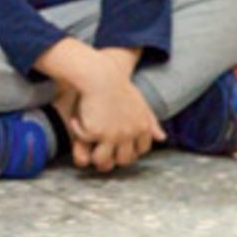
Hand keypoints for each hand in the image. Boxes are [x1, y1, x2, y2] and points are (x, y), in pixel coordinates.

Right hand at [68, 56, 164, 171]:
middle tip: (99, 151)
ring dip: (93, 156)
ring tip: (84, 150)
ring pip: (102, 160)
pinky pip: (82, 139)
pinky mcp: (94, 132)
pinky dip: (77, 130)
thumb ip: (151, 121)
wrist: (101, 76)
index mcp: (142, 128)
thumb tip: (162, 138)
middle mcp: (129, 135)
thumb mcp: (140, 103)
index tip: (118, 147)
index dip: (129, 151)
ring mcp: (112, 135)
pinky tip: (74, 121)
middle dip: (111, 158)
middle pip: (122, 160)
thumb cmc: (119, 86)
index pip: (140, 150)